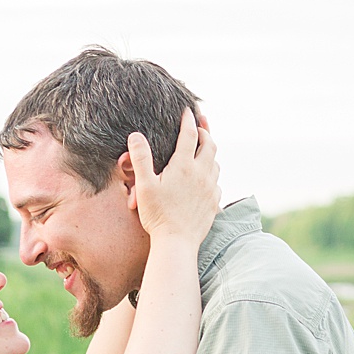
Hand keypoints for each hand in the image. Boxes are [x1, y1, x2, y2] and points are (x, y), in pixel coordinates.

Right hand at [129, 108, 219, 244]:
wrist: (176, 243)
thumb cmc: (157, 215)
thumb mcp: (144, 185)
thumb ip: (141, 158)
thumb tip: (135, 135)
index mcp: (183, 166)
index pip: (189, 134)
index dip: (188, 119)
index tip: (188, 110)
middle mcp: (201, 174)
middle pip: (210, 144)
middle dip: (205, 131)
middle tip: (201, 122)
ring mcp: (210, 188)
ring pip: (216, 162)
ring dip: (210, 151)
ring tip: (204, 147)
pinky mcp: (213, 202)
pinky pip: (217, 182)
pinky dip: (212, 173)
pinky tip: (207, 177)